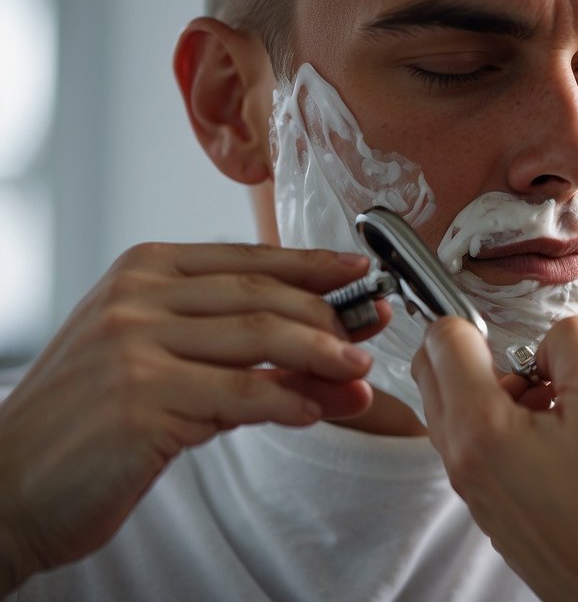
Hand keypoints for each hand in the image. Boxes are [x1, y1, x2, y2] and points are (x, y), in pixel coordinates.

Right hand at [0, 242, 389, 591]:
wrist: (7, 484)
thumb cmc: (90, 422)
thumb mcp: (163, 366)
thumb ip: (245, 358)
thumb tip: (340, 359)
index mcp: (143, 272)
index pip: (248, 260)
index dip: (313, 266)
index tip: (361, 274)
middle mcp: (138, 298)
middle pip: (262, 296)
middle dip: (330, 314)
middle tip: (373, 332)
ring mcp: (135, 345)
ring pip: (258, 339)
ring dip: (322, 355)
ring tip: (360, 371)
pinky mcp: (140, 399)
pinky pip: (239, 396)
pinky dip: (287, 402)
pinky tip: (315, 411)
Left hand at [411, 316, 577, 601]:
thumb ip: (572, 342)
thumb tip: (555, 339)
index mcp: (479, 434)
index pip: (443, 339)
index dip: (486, 317)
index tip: (525, 324)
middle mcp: (469, 469)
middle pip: (444, 375)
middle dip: (489, 352)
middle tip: (550, 361)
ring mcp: (487, 498)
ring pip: (473, 412)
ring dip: (514, 390)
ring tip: (575, 400)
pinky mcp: (513, 517)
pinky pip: (499, 450)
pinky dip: (528, 428)